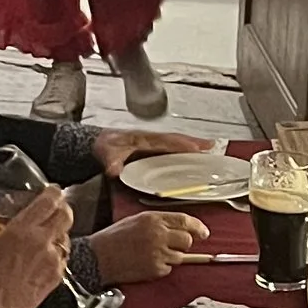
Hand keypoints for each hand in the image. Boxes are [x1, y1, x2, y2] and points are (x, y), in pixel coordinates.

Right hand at [0, 185, 72, 307]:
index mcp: (22, 230)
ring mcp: (54, 258)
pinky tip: (42, 256)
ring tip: (44, 236)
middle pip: (67, 214)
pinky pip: (63, 255)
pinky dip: (56, 251)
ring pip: (67, 235)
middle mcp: (42, 241)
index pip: (49, 200)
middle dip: (62, 208)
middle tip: (54, 208)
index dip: (54, 191)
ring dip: (59, 231)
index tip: (52, 189)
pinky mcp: (58, 274)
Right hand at [89, 210, 206, 283]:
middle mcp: (158, 235)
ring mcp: (158, 253)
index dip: (197, 227)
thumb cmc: (114, 238)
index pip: (185, 220)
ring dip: (171, 256)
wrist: (98, 258)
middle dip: (183, 244)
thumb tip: (182, 228)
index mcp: (153, 219)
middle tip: (172, 245)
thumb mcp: (136, 220)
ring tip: (152, 254)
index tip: (203, 233)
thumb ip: (159, 222)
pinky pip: (168, 269)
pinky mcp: (155, 269)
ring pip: (179, 256)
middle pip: (187, 240)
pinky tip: (147, 262)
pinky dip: (162, 267)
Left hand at [90, 127, 209, 174]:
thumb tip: (114, 170)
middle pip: (175, 138)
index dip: (180, 145)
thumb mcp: (104, 154)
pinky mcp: (151, 145)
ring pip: (175, 140)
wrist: (95, 142)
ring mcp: (151, 140)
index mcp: (141, 138)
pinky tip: (193, 151)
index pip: (164, 141)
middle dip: (193, 141)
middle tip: (212, 145)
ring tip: (210, 146)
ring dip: (192, 142)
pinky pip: (171, 144)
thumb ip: (110, 162)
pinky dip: (184, 146)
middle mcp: (149, 137)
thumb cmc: (102, 148)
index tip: (195, 149)